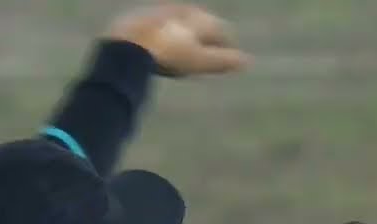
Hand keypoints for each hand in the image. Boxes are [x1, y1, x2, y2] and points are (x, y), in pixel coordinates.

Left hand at [104, 4, 249, 76]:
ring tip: (186, 49)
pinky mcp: (141, 16)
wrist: (127, 45)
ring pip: (180, 22)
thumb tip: (249, 61)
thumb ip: (224, 60)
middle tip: (209, 52)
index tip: (229, 58)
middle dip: (207, 37)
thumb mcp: (199, 61)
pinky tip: (160, 46)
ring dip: (186, 34)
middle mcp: (183, 9)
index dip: (227, 46)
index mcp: (200, 18)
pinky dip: (165, 35)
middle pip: (201, 23)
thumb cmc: (169, 55)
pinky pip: (159, 26)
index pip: (221, 30)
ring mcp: (161, 10)